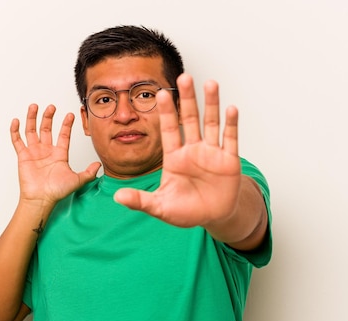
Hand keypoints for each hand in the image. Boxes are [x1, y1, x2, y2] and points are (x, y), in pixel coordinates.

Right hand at [11, 104, 100, 205]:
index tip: (70, 114)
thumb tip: (99, 165)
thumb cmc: (57, 191)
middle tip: (51, 107)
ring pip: (32, 131)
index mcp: (59, 154)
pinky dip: (15, 131)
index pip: (63, 135)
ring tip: (34, 107)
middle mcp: (46, 151)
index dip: (66, 125)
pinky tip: (16, 121)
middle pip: (46, 129)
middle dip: (48, 117)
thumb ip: (88, 172)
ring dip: (32, 118)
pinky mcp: (23, 156)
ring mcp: (34, 152)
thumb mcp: (77, 180)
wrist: (41, 199)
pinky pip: (18, 141)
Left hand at [114, 74, 240, 227]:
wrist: (213, 218)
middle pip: (190, 119)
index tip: (160, 93)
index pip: (168, 130)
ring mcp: (211, 153)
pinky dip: (231, 125)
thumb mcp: (160, 207)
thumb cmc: (186, 211)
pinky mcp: (229, 161)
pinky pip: (230, 140)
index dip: (166, 112)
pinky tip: (230, 109)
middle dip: (187, 99)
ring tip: (210, 83)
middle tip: (184, 76)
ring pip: (211, 124)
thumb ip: (140, 201)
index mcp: (174, 158)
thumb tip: (117, 197)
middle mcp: (193, 150)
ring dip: (211, 104)